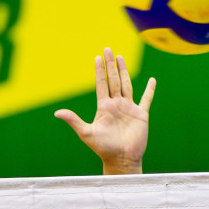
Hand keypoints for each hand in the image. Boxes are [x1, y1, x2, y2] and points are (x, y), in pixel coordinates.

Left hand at [55, 47, 154, 174]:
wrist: (121, 159)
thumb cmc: (103, 148)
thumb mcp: (86, 133)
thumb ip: (74, 120)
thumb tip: (57, 113)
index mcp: (104, 107)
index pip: (101, 84)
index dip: (100, 70)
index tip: (97, 57)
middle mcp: (116, 105)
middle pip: (113, 80)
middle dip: (110, 65)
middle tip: (108, 49)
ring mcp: (129, 108)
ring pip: (126, 84)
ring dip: (124, 71)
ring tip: (120, 57)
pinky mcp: (141, 114)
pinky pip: (146, 99)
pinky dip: (149, 90)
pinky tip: (151, 80)